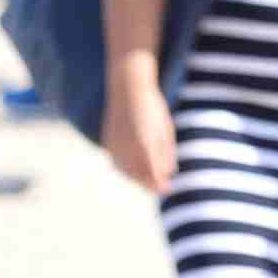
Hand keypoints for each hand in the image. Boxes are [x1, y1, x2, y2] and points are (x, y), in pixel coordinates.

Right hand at [104, 73, 176, 195]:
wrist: (128, 89)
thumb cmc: (153, 108)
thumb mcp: (165, 130)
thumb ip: (167, 152)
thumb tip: (170, 173)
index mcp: (145, 144)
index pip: (153, 174)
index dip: (160, 185)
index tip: (167, 189)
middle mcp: (127, 147)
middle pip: (139, 176)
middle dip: (150, 183)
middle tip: (160, 187)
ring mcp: (115, 145)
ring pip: (126, 171)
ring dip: (138, 178)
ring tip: (149, 178)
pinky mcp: (107, 142)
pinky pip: (117, 162)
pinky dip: (126, 168)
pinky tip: (134, 167)